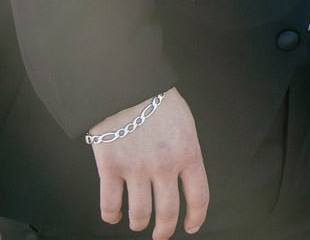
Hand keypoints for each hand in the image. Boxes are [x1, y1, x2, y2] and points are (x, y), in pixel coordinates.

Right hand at [88, 87, 208, 238]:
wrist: (128, 86)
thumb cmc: (158, 102)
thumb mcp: (186, 125)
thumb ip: (186, 152)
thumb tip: (185, 177)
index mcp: (189, 154)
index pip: (199, 197)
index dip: (196, 217)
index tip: (191, 226)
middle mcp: (164, 166)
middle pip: (167, 213)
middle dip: (165, 230)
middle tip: (161, 234)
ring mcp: (136, 169)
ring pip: (139, 214)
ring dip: (139, 223)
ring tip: (138, 223)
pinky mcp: (110, 168)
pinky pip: (110, 204)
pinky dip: (111, 215)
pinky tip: (113, 215)